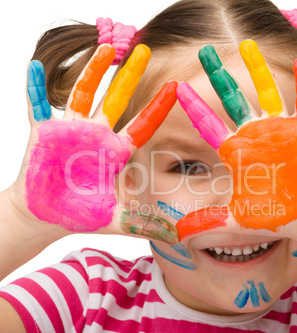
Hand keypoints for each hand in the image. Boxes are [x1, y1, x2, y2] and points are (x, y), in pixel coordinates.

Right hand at [10, 44, 177, 243]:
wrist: (47, 216)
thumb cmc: (82, 214)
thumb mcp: (117, 220)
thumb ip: (145, 224)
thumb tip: (178, 237)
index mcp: (115, 152)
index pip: (142, 124)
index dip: (158, 107)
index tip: (176, 87)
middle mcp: (96, 135)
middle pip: (116, 99)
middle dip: (129, 76)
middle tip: (144, 50)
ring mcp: (70, 130)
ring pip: (83, 94)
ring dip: (92, 72)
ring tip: (104, 48)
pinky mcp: (44, 132)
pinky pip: (38, 105)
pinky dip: (36, 88)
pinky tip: (37, 67)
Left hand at [176, 40, 296, 246]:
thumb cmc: (273, 216)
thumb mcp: (236, 219)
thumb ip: (206, 224)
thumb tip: (176, 236)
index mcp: (236, 152)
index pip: (208, 125)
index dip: (193, 107)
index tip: (175, 88)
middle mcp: (254, 135)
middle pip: (232, 99)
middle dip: (219, 76)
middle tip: (204, 52)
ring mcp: (280, 130)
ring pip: (266, 92)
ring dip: (259, 69)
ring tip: (247, 44)